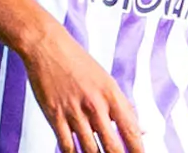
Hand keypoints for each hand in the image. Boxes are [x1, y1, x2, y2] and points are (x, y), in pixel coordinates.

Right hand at [20, 23, 145, 152]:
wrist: (46, 46)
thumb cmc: (77, 61)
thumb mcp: (106, 81)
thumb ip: (123, 107)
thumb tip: (141, 130)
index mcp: (111, 95)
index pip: (131, 131)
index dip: (138, 150)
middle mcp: (94, 105)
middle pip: (112, 146)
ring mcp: (73, 111)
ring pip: (90, 150)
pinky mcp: (54, 114)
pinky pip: (66, 144)